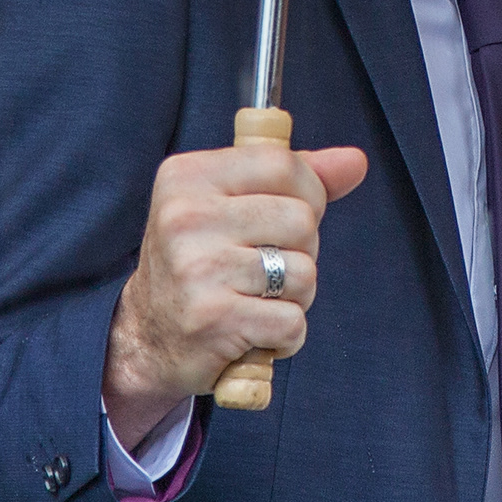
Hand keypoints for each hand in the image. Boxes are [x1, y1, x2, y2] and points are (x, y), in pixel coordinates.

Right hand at [103, 138, 371, 445]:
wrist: (146, 339)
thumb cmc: (200, 264)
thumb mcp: (231, 205)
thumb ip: (294, 178)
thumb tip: (354, 161)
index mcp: (187, 177)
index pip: (282, 164)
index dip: (308, 193)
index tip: (289, 219)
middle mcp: (186, 217)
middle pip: (301, 220)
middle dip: (301, 251)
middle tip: (266, 269)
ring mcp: (199, 268)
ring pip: (304, 272)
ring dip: (295, 297)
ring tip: (258, 301)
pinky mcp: (213, 319)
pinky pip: (291, 321)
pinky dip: (285, 335)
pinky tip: (255, 332)